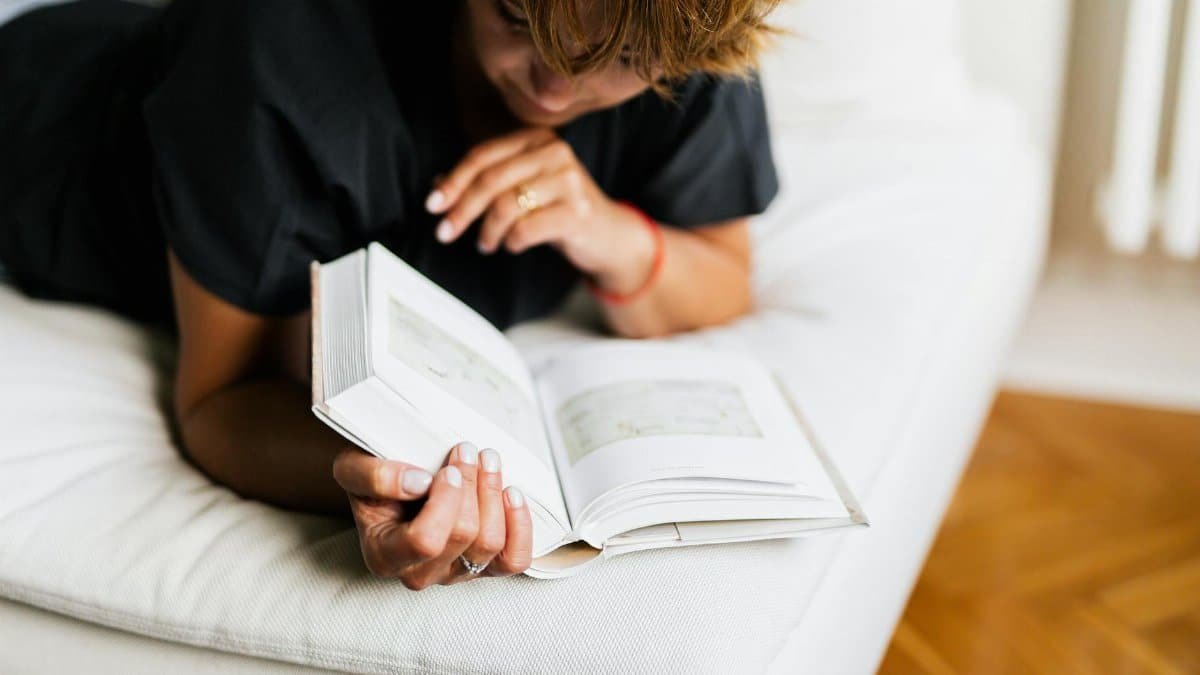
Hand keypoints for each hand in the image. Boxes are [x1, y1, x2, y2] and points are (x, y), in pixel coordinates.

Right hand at [332, 441, 531, 588]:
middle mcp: (420, 573)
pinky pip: (513, 560)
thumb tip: (418, 483)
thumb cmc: (372, 477)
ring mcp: (454, 573)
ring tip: (488, 461)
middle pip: (464, 536)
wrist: (386, 484)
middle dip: (471, 486)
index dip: (446, 501)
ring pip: (490, 545)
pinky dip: (520, 526)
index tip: (447, 469)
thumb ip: (374, 475)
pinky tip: (512, 493)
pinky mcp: (483, 566)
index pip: (426, 540)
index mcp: (384, 556)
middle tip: (468, 450)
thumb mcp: (353, 467)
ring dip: (494, 495)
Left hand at [425, 127, 656, 293]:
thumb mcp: (521, 190)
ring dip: (487, 231)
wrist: (607, 235)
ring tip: (485, 244)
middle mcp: (555, 151)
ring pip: (507, 205)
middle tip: (445, 233)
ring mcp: (570, 180)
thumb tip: (437, 187)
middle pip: (491, 179)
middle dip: (462, 210)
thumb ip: (485, 182)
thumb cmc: (557, 210)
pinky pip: (527, 228)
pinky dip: (512, 241)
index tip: (432, 206)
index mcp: (537, 138)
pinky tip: (513, 245)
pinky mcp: (578, 211)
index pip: (483, 155)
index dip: (453, 181)